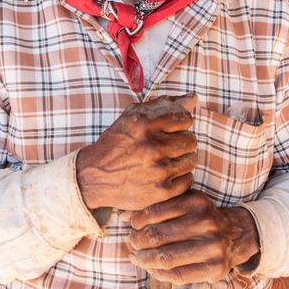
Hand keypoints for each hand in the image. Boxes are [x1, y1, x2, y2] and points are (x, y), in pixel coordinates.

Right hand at [76, 94, 196, 210]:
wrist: (95, 176)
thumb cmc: (117, 142)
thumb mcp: (134, 116)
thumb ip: (164, 104)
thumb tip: (194, 98)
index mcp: (144, 124)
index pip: (185, 117)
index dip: (179, 122)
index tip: (170, 128)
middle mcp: (152, 146)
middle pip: (191, 139)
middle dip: (181, 141)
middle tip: (167, 145)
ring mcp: (158, 170)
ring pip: (192, 160)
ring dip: (182, 159)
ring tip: (166, 159)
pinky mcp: (161, 191)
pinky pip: (188, 180)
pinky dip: (179, 177)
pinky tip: (164, 174)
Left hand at [126, 190, 259, 283]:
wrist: (236, 234)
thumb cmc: (201, 216)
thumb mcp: (184, 202)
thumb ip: (157, 206)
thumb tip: (122, 215)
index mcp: (196, 202)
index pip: (156, 211)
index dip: (137, 220)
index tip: (131, 224)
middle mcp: (206, 223)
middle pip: (158, 236)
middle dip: (138, 241)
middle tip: (130, 243)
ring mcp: (212, 248)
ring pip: (166, 258)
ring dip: (144, 260)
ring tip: (135, 257)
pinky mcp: (215, 269)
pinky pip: (178, 276)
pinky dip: (159, 274)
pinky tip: (151, 268)